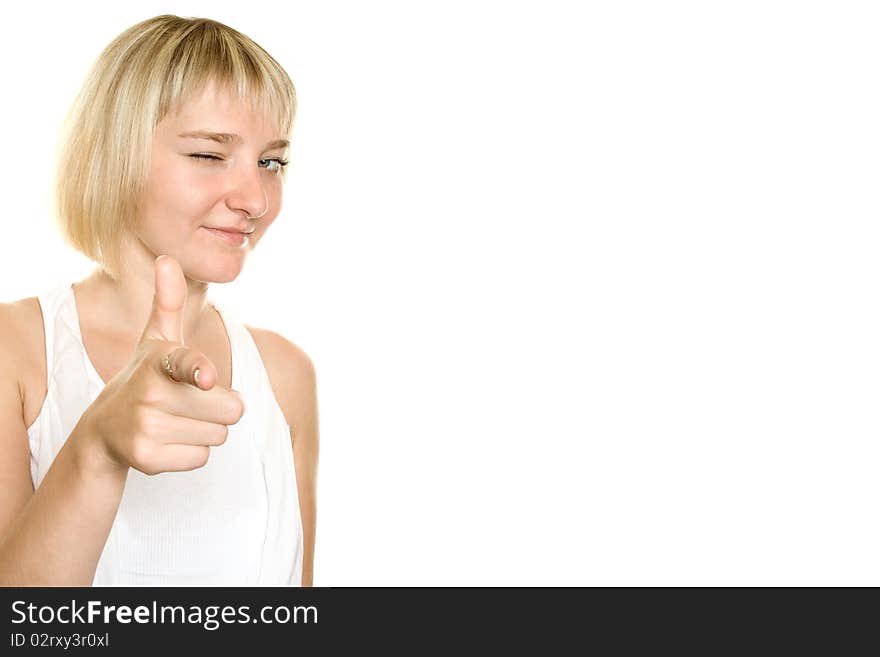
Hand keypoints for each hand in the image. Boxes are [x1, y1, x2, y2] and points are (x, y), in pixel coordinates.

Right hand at [78, 255, 245, 475]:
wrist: (103, 430)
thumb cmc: (145, 378)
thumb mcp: (155, 340)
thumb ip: (168, 302)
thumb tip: (168, 259)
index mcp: (158, 360)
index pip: (185, 364)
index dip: (199, 370)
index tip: (207, 378)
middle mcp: (149, 393)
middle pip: (229, 408)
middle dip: (220, 408)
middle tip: (190, 402)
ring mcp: (145, 427)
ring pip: (217, 435)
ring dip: (206, 430)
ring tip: (176, 420)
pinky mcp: (146, 458)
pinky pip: (201, 458)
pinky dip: (191, 453)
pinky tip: (167, 441)